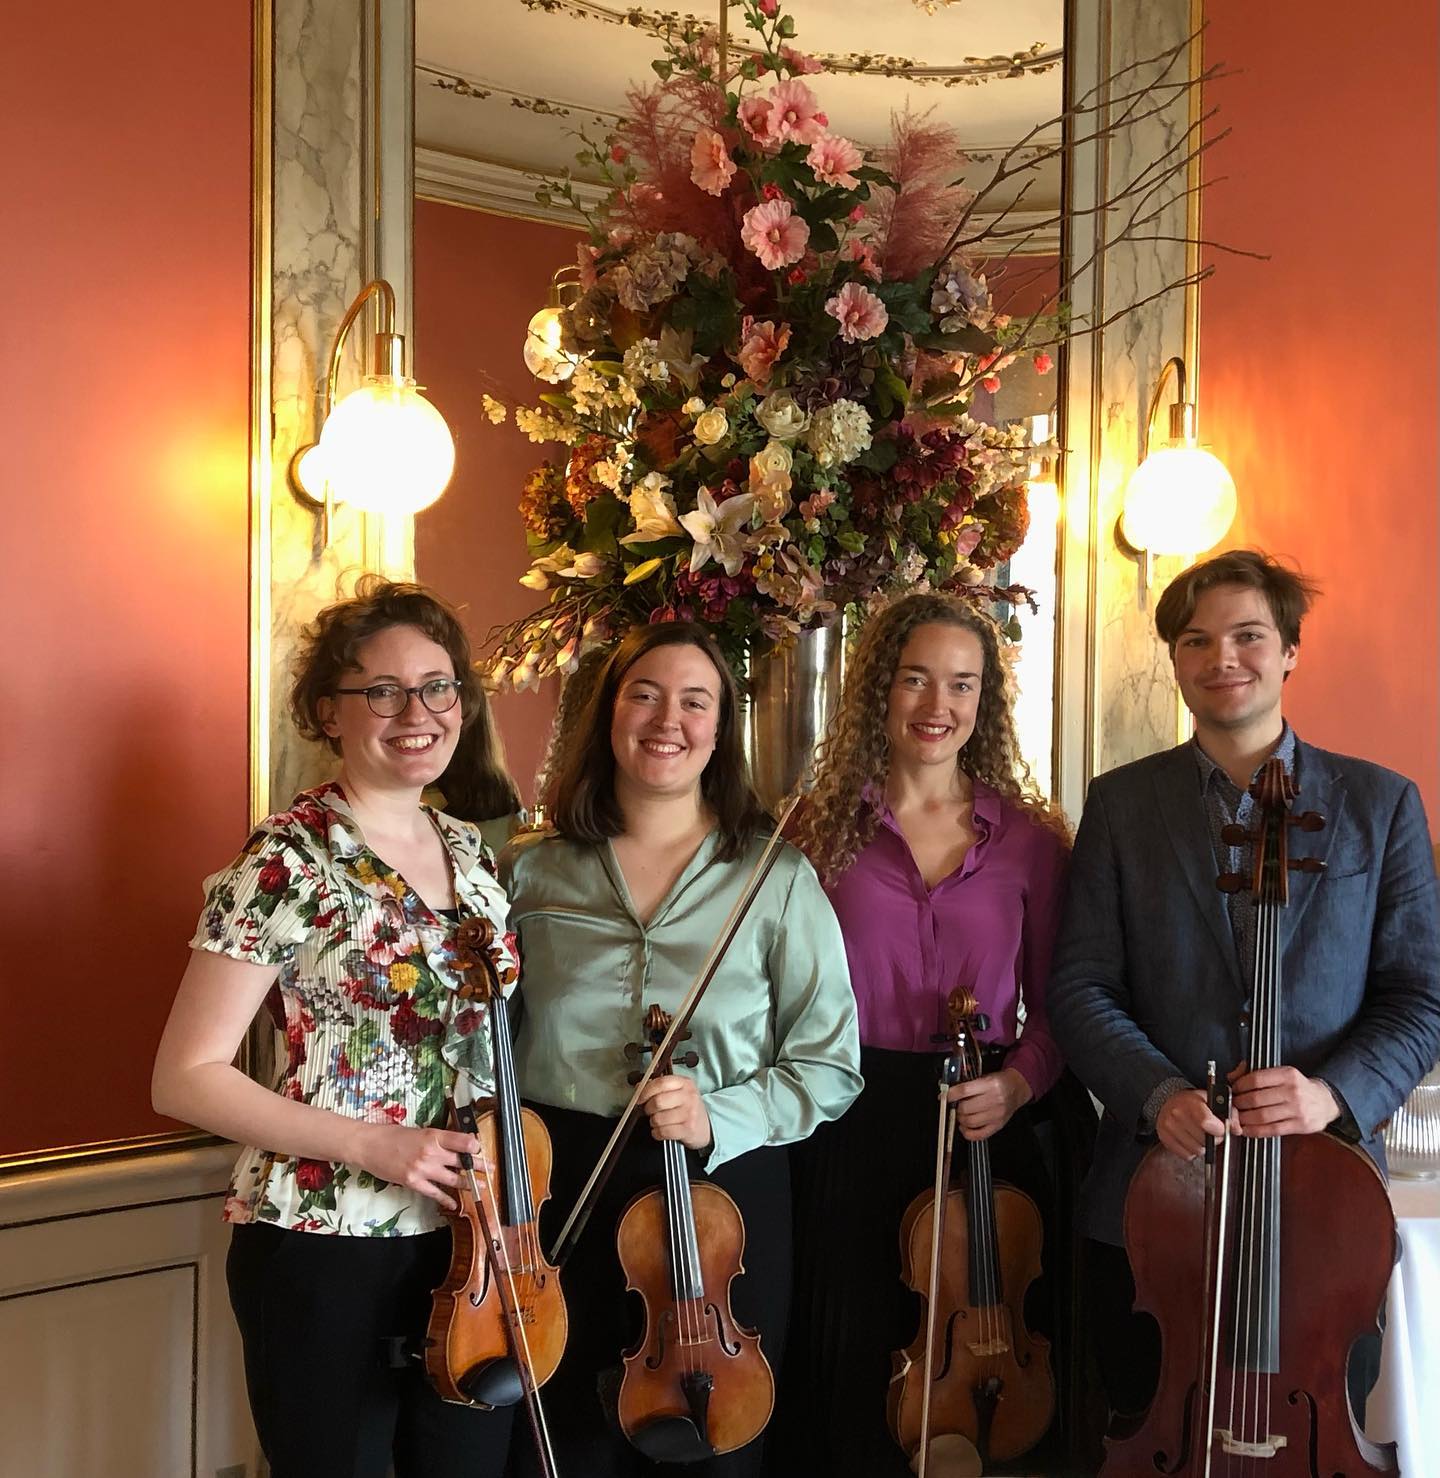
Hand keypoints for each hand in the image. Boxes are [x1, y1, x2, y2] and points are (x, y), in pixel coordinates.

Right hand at [350, 1122, 479, 1210]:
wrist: (369, 1145)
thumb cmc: (393, 1135)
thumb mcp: (421, 1131)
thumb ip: (438, 1139)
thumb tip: (457, 1145)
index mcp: (434, 1135)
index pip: (463, 1141)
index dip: (476, 1147)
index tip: (481, 1150)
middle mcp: (431, 1152)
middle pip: (462, 1161)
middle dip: (478, 1166)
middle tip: (490, 1169)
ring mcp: (423, 1169)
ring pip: (453, 1179)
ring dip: (468, 1184)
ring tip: (479, 1186)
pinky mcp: (413, 1183)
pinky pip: (435, 1193)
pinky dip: (447, 1200)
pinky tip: (455, 1204)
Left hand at [639, 1075, 712, 1151]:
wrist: (706, 1126)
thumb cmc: (688, 1107)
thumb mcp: (679, 1092)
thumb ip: (660, 1087)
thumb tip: (639, 1087)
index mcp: (685, 1083)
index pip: (661, 1083)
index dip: (646, 1091)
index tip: (640, 1098)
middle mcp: (688, 1097)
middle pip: (658, 1101)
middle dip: (648, 1109)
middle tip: (650, 1111)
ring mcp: (689, 1113)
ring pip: (658, 1118)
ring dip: (653, 1122)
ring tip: (658, 1121)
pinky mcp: (688, 1129)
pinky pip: (663, 1132)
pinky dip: (657, 1133)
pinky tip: (661, 1131)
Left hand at [946, 1067, 1032, 1141]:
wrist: (1015, 1088)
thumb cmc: (998, 1082)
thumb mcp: (983, 1077)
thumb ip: (966, 1083)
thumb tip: (947, 1091)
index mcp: (990, 1084)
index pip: (964, 1091)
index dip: (950, 1094)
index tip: (944, 1096)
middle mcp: (995, 1100)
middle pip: (965, 1108)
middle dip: (956, 1108)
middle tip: (955, 1106)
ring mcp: (997, 1115)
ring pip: (970, 1122)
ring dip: (961, 1119)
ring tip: (961, 1114)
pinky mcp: (998, 1125)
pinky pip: (978, 1135)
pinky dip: (967, 1133)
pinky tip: (965, 1126)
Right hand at [1156, 1088, 1231, 1159]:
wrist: (1169, 1103)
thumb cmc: (1192, 1103)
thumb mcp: (1213, 1100)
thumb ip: (1230, 1113)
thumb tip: (1236, 1129)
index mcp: (1191, 1102)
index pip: (1206, 1122)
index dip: (1218, 1130)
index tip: (1220, 1128)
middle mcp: (1177, 1114)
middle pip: (1204, 1140)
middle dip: (1213, 1139)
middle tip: (1210, 1131)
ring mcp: (1169, 1127)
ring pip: (1197, 1150)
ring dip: (1202, 1146)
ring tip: (1199, 1135)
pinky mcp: (1164, 1138)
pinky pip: (1186, 1155)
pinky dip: (1191, 1151)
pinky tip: (1190, 1139)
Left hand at [1229, 1064, 1339, 1137]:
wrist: (1325, 1101)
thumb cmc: (1297, 1087)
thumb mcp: (1280, 1073)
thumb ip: (1254, 1072)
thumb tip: (1231, 1076)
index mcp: (1287, 1074)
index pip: (1256, 1079)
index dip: (1239, 1086)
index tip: (1233, 1090)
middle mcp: (1293, 1091)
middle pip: (1256, 1099)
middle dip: (1239, 1104)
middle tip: (1232, 1106)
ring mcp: (1298, 1109)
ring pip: (1263, 1116)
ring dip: (1244, 1119)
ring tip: (1237, 1118)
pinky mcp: (1300, 1125)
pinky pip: (1272, 1130)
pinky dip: (1255, 1131)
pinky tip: (1247, 1129)